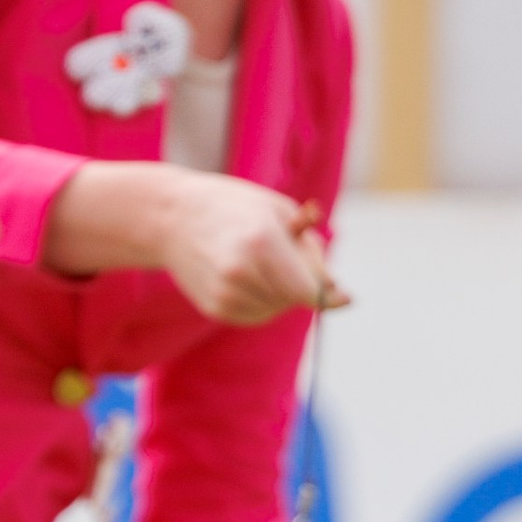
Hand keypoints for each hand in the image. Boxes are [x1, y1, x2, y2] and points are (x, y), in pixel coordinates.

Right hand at [157, 176, 343, 328]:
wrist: (173, 218)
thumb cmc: (233, 207)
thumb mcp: (277, 211)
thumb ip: (308, 249)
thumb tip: (331, 288)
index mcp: (262, 242)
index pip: (307, 288)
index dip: (329, 296)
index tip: (347, 299)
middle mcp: (242, 273)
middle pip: (294, 298)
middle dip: (301, 281)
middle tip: (287, 251)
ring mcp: (226, 295)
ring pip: (276, 309)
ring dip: (281, 291)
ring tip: (260, 260)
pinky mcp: (216, 308)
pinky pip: (256, 314)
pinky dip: (262, 299)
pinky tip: (246, 274)